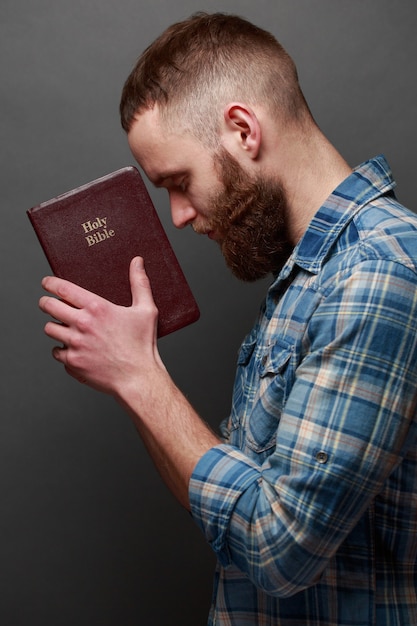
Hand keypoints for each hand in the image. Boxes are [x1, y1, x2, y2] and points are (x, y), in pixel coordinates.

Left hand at [39, 257, 163, 394]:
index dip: (50, 283)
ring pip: (49, 329)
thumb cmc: (143, 345)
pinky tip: (74, 350)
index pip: (62, 289)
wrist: (138, 378)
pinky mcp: (72, 362)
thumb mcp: (146, 310)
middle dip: (45, 303)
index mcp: (97, 308)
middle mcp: (82, 324)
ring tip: (63, 328)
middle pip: (48, 306)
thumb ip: (139, 283)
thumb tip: (138, 262)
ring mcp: (75, 344)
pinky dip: (63, 351)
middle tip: (48, 304)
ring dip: (54, 327)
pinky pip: (57, 352)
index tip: (46, 283)